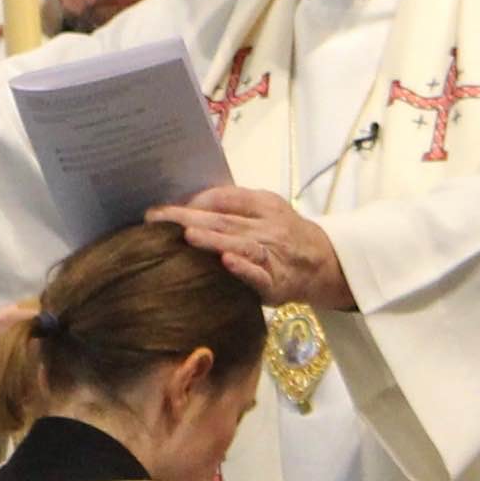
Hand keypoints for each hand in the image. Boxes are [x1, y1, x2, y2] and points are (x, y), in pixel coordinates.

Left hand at [156, 184, 350, 309]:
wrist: (323, 263)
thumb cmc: (282, 234)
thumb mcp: (266, 209)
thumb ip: (235, 204)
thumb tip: (188, 203)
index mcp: (263, 204)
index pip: (225, 198)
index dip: (195, 201)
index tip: (163, 208)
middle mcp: (269, 226)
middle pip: (225, 219)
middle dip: (189, 217)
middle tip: (157, 218)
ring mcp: (274, 254)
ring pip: (242, 243)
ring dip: (214, 239)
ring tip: (188, 235)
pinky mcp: (277, 282)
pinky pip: (260, 274)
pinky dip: (245, 268)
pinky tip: (227, 263)